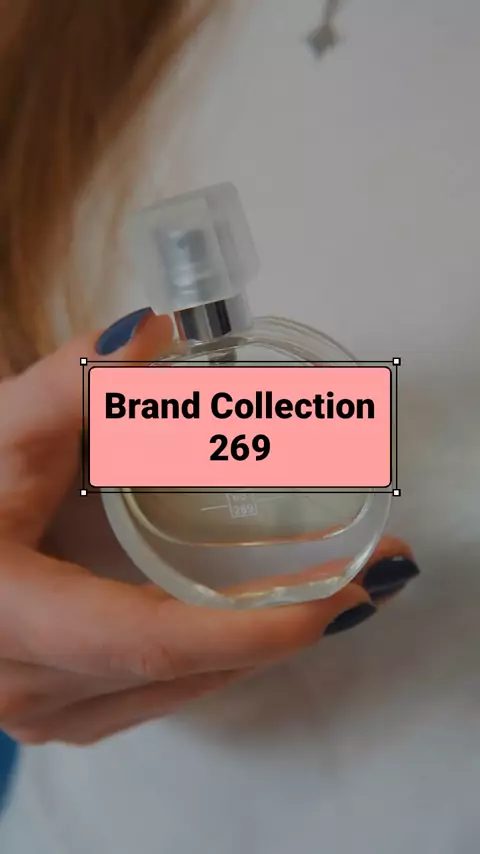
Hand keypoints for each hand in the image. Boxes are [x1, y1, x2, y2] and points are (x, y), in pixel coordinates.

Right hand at [0, 308, 418, 744]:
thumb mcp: (0, 435)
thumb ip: (68, 382)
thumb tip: (152, 330)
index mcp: (15, 620)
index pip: (152, 641)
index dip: (251, 628)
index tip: (341, 598)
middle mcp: (33, 690)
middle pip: (184, 671)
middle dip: (286, 630)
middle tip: (371, 576)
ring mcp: (46, 714)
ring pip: (177, 690)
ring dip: (258, 646)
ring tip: (332, 592)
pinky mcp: (60, 709)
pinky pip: (155, 694)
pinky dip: (215, 657)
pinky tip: (250, 618)